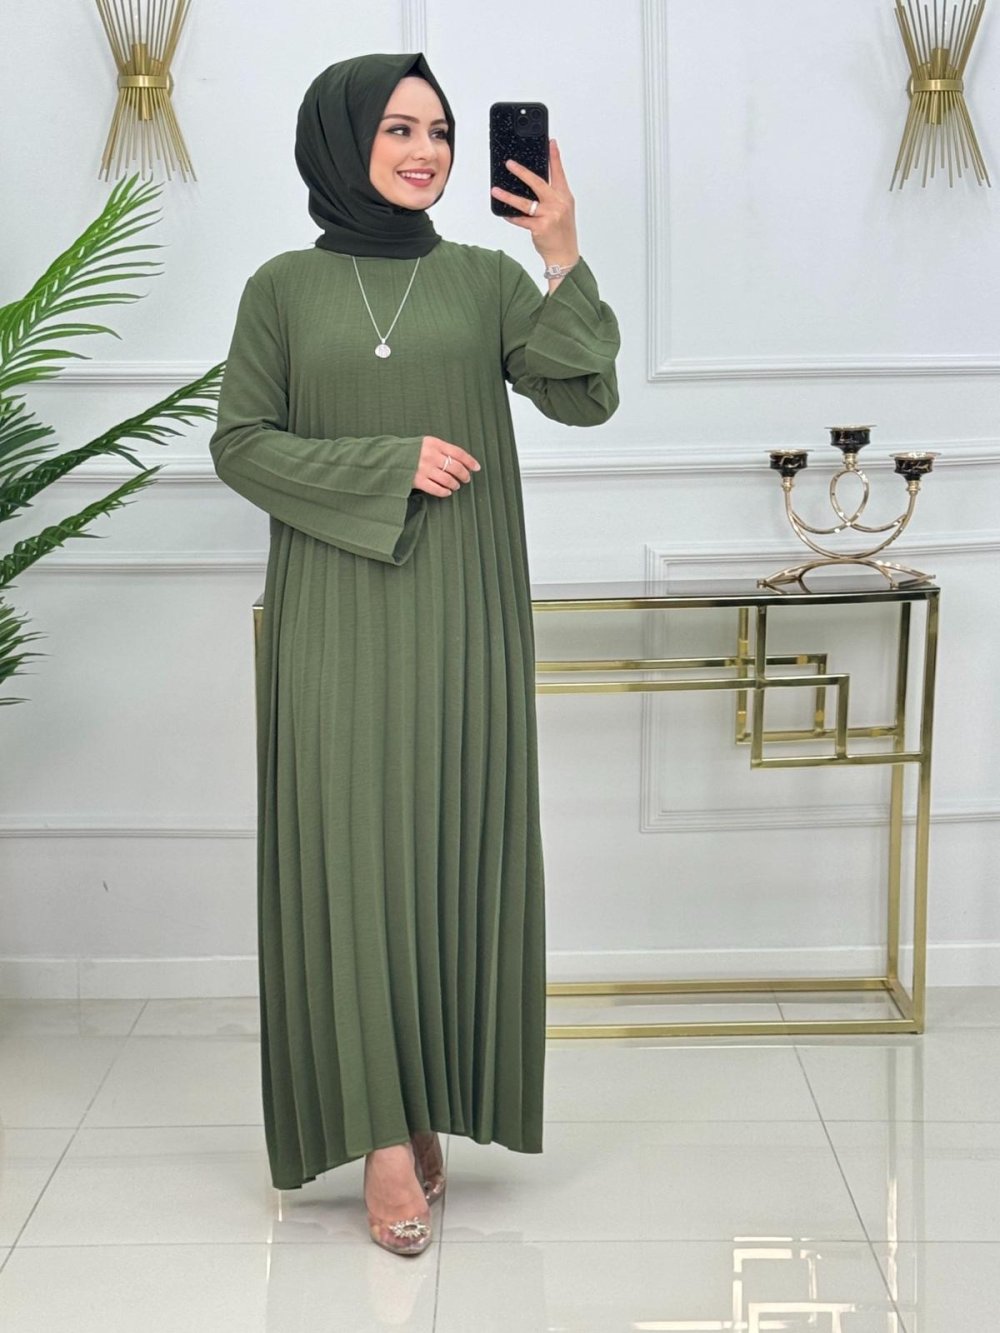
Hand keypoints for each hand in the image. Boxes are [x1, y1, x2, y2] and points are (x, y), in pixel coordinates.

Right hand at [412, 436, 479, 497]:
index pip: (458, 452)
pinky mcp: (417, 480)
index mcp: (434, 443)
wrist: (388, 457)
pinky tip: (447, 492)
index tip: (477, 467)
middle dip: (464, 475)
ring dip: (455, 484)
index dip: (470, 461)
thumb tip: (460, 460)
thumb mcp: (425, 443)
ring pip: (448, 479)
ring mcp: (423, 468)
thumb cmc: (409, 451)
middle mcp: (430, 455)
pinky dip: (444, 492)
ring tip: (456, 486)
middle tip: (466, 478)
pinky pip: (436, 489)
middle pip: (455, 467)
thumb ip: (440, 449)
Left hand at [490, 139, 578, 269]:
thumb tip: (531, 185)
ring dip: (507, 196)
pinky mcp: (540, 227)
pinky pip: (521, 219)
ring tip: (495, 190)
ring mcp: (549, 215)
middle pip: (538, 182)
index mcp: (565, 197)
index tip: (550, 142)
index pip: (559, 173)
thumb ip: (552, 197)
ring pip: (524, 202)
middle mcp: (558, 203)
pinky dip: (512, 216)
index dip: (554, 157)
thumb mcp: (562, 211)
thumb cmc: (562, 233)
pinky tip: (504, 212)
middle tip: (509, 164)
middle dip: (522, 171)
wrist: (564, 256)